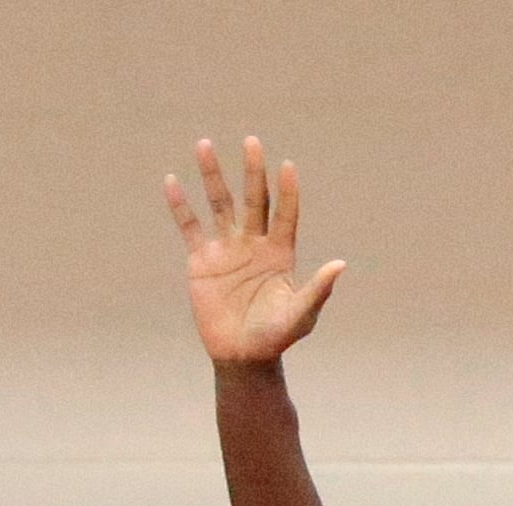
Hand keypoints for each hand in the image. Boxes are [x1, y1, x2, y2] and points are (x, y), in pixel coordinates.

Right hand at [165, 136, 345, 365]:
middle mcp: (254, 243)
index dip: (287, 192)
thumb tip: (340, 264)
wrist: (242, 357)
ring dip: (212, 176)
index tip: (287, 167)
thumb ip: (318, 289)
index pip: (285, 214)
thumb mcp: (301, 315)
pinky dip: (180, 205)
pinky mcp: (202, 260)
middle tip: (251, 141)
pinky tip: (173, 180)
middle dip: (253, 172)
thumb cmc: (276, 337)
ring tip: (205, 145)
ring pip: (220, 204)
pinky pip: (189, 227)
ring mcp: (227, 249)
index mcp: (280, 253)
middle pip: (253, 200)